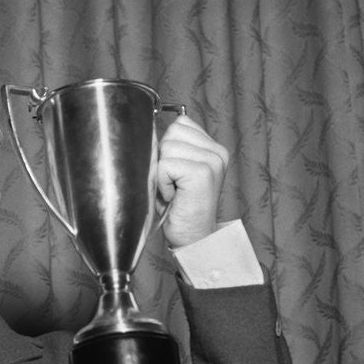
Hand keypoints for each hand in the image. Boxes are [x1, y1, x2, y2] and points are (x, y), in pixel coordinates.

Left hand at [156, 114, 228, 247]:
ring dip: (162, 173)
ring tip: (173, 191)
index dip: (167, 150)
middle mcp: (217, 151)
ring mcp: (212, 161)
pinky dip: (162, 183)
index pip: (180, 124)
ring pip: (166, 147)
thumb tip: (146, 129)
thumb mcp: (176, 171)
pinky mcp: (202, 172)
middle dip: (163, 159)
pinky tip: (173, 197)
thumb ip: (173, 148)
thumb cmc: (178, 208)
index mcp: (213, 148)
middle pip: (171, 133)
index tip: (175, 174)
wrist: (193, 239)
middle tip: (173, 184)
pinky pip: (165, 164)